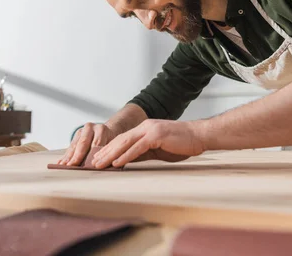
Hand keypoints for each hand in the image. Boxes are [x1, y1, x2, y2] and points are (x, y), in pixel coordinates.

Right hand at [58, 123, 115, 165]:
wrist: (106, 130)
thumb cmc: (110, 141)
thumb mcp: (112, 145)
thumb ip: (106, 153)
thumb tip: (100, 165)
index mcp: (102, 129)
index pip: (96, 143)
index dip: (91, 155)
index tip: (87, 165)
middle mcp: (90, 127)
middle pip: (83, 143)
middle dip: (76, 156)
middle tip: (71, 165)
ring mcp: (82, 130)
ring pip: (74, 145)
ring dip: (68, 157)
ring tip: (63, 165)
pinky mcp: (76, 135)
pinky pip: (70, 146)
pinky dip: (66, 155)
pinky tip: (60, 162)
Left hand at [91, 119, 205, 168]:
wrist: (199, 136)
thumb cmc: (181, 144)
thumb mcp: (158, 149)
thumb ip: (143, 152)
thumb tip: (128, 161)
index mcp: (145, 129)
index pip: (122, 139)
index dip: (109, 149)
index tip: (98, 159)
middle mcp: (145, 127)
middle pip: (120, 140)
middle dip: (105, 152)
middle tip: (92, 163)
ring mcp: (150, 129)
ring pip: (125, 142)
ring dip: (111, 154)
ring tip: (100, 164)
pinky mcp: (157, 135)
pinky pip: (138, 147)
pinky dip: (126, 155)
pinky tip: (117, 163)